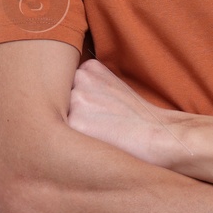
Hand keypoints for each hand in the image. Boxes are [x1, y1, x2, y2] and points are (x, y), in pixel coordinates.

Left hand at [66, 58, 183, 167]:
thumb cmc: (137, 118)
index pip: (67, 90)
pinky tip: (97, 142)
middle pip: (59, 104)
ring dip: (73, 130)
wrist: (158, 135)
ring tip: (101, 133)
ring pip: (58, 121)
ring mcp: (75, 99)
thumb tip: (54, 100)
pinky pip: (62, 138)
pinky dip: (74, 144)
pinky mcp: (74, 123)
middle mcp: (79, 79)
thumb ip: (87, 87)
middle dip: (75, 116)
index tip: (101, 111)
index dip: (83, 106)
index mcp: (88, 68)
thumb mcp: (113, 88)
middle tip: (103, 124)